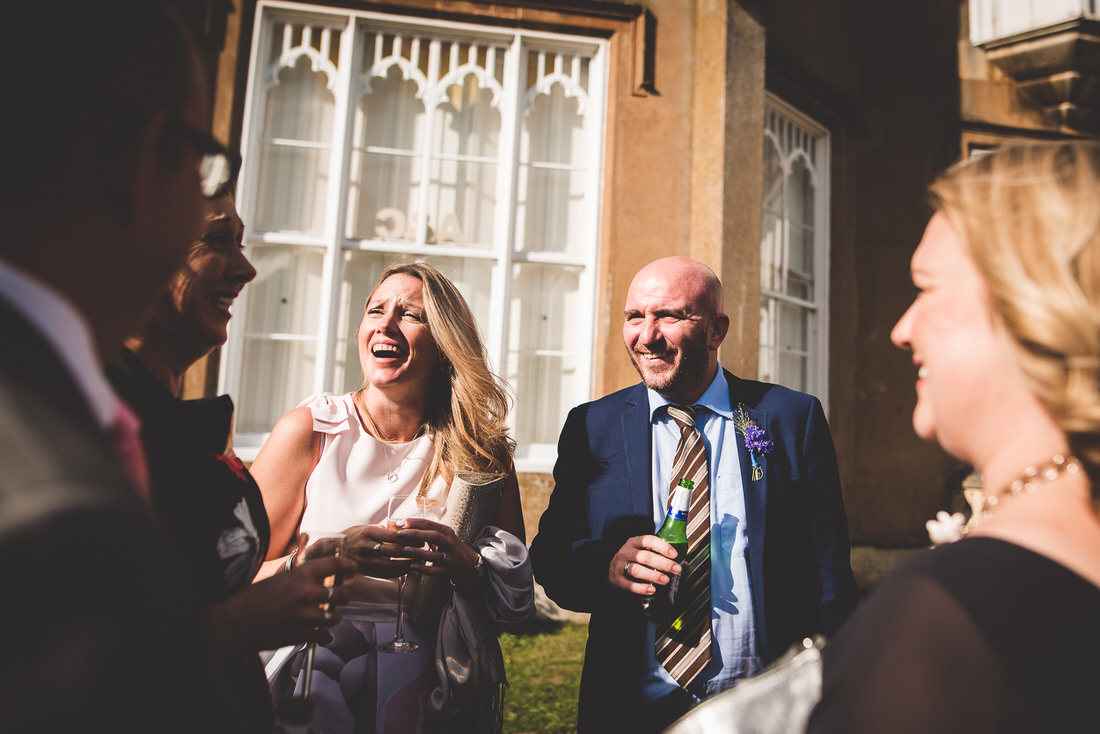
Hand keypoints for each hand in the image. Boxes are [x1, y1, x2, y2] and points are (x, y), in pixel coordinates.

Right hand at [211, 555, 354, 652]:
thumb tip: (315, 575)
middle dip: (344, 595)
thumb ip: (301, 577)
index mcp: (302, 575)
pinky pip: (325, 634)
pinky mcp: (303, 634)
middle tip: (342, 596)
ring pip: (336, 616)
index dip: (347, 565)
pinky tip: (319, 630)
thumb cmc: (254, 598)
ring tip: (329, 615)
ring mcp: (307, 616)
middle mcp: (308, 594)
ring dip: (335, 616)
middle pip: (342, 594)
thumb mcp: (280, 578)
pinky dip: (324, 633)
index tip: (352, 568)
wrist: (238, 620)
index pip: (335, 565)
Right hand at [342, 523, 416, 577]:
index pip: (393, 536)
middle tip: (423, 551)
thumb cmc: (352, 536)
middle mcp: (366, 547)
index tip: (420, 539)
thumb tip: (402, 530)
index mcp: (368, 533)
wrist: (333, 550)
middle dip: (411, 552)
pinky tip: (406, 570)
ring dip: (407, 565)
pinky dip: (397, 572)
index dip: (409, 539)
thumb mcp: (365, 528)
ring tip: (418, 562)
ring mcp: (364, 561)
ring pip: (391, 565)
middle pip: (394, 551)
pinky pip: (384, 574)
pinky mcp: (364, 571)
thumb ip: (382, 530)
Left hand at [393, 517, 481, 581]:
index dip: (414, 523)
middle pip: (433, 536)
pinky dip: (423, 569)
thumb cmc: (451, 547)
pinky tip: (412, 566)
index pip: (430, 524)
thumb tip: (406, 525)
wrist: (469, 563)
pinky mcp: (447, 571)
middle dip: (415, 534)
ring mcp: (449, 558)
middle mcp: (449, 543)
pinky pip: (434, 571)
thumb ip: (429, 531)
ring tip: (405, 549)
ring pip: (434, 554)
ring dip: (418, 552)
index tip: (400, 523)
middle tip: (400, 534)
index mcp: (447, 532)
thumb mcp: (444, 535)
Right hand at [608, 535, 681, 595]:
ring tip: (665, 580)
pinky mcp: (618, 580)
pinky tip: (651, 589)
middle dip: (663, 563)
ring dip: (653, 575)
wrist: (612, 572)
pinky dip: (641, 588)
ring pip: (636, 570)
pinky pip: (630, 585)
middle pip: (645, 557)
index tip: (674, 554)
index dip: (662, 546)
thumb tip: (684, 565)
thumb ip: (662, 557)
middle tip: (676, 569)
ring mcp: (620, 566)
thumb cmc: (633, 561)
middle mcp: (626, 552)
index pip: (648, 540)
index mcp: (634, 542)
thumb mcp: (644, 553)